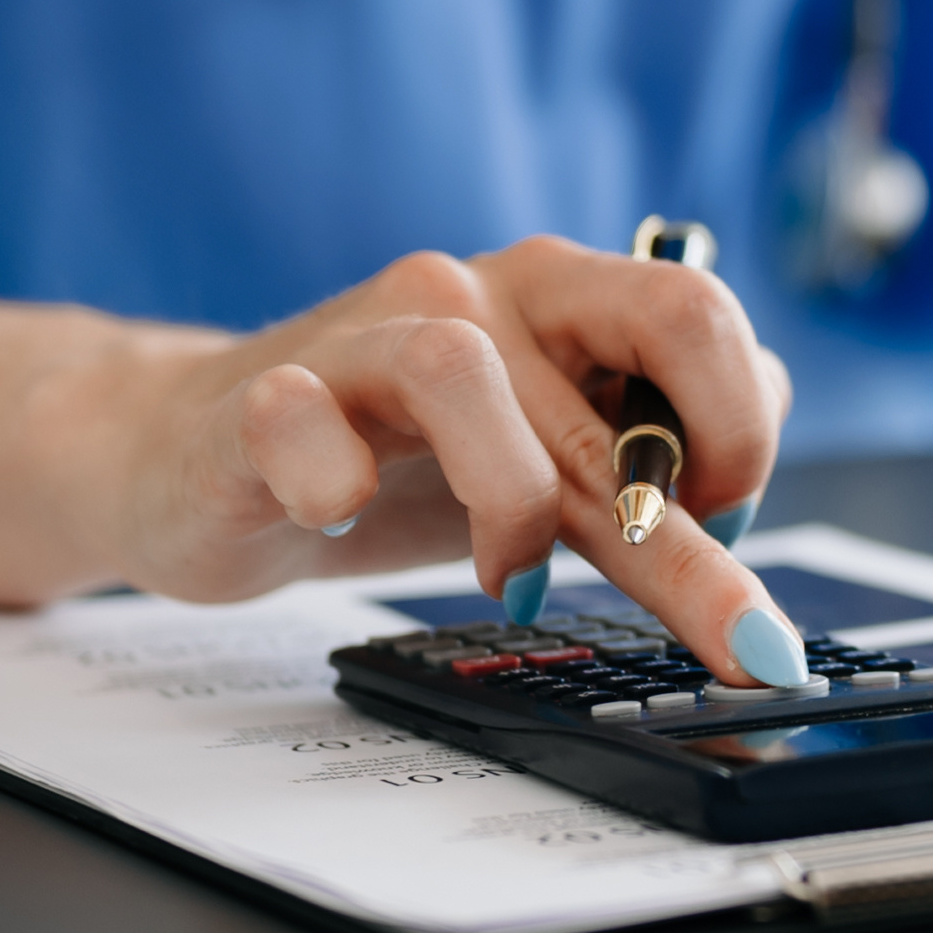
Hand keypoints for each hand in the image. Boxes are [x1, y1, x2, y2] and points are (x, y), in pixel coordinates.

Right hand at [31, 238, 810, 685]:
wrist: (190, 453)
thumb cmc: (389, 458)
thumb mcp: (544, 455)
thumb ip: (645, 454)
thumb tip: (742, 490)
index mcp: (558, 293)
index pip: (695, 315)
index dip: (737, 430)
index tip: (725, 526)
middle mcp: (472, 292)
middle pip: (613, 373)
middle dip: (688, 536)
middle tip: (738, 640)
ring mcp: (360, 338)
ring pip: (462, 369)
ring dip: (511, 502)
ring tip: (506, 577)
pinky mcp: (260, 401)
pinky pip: (301, 419)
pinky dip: (332, 481)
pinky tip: (339, 522)